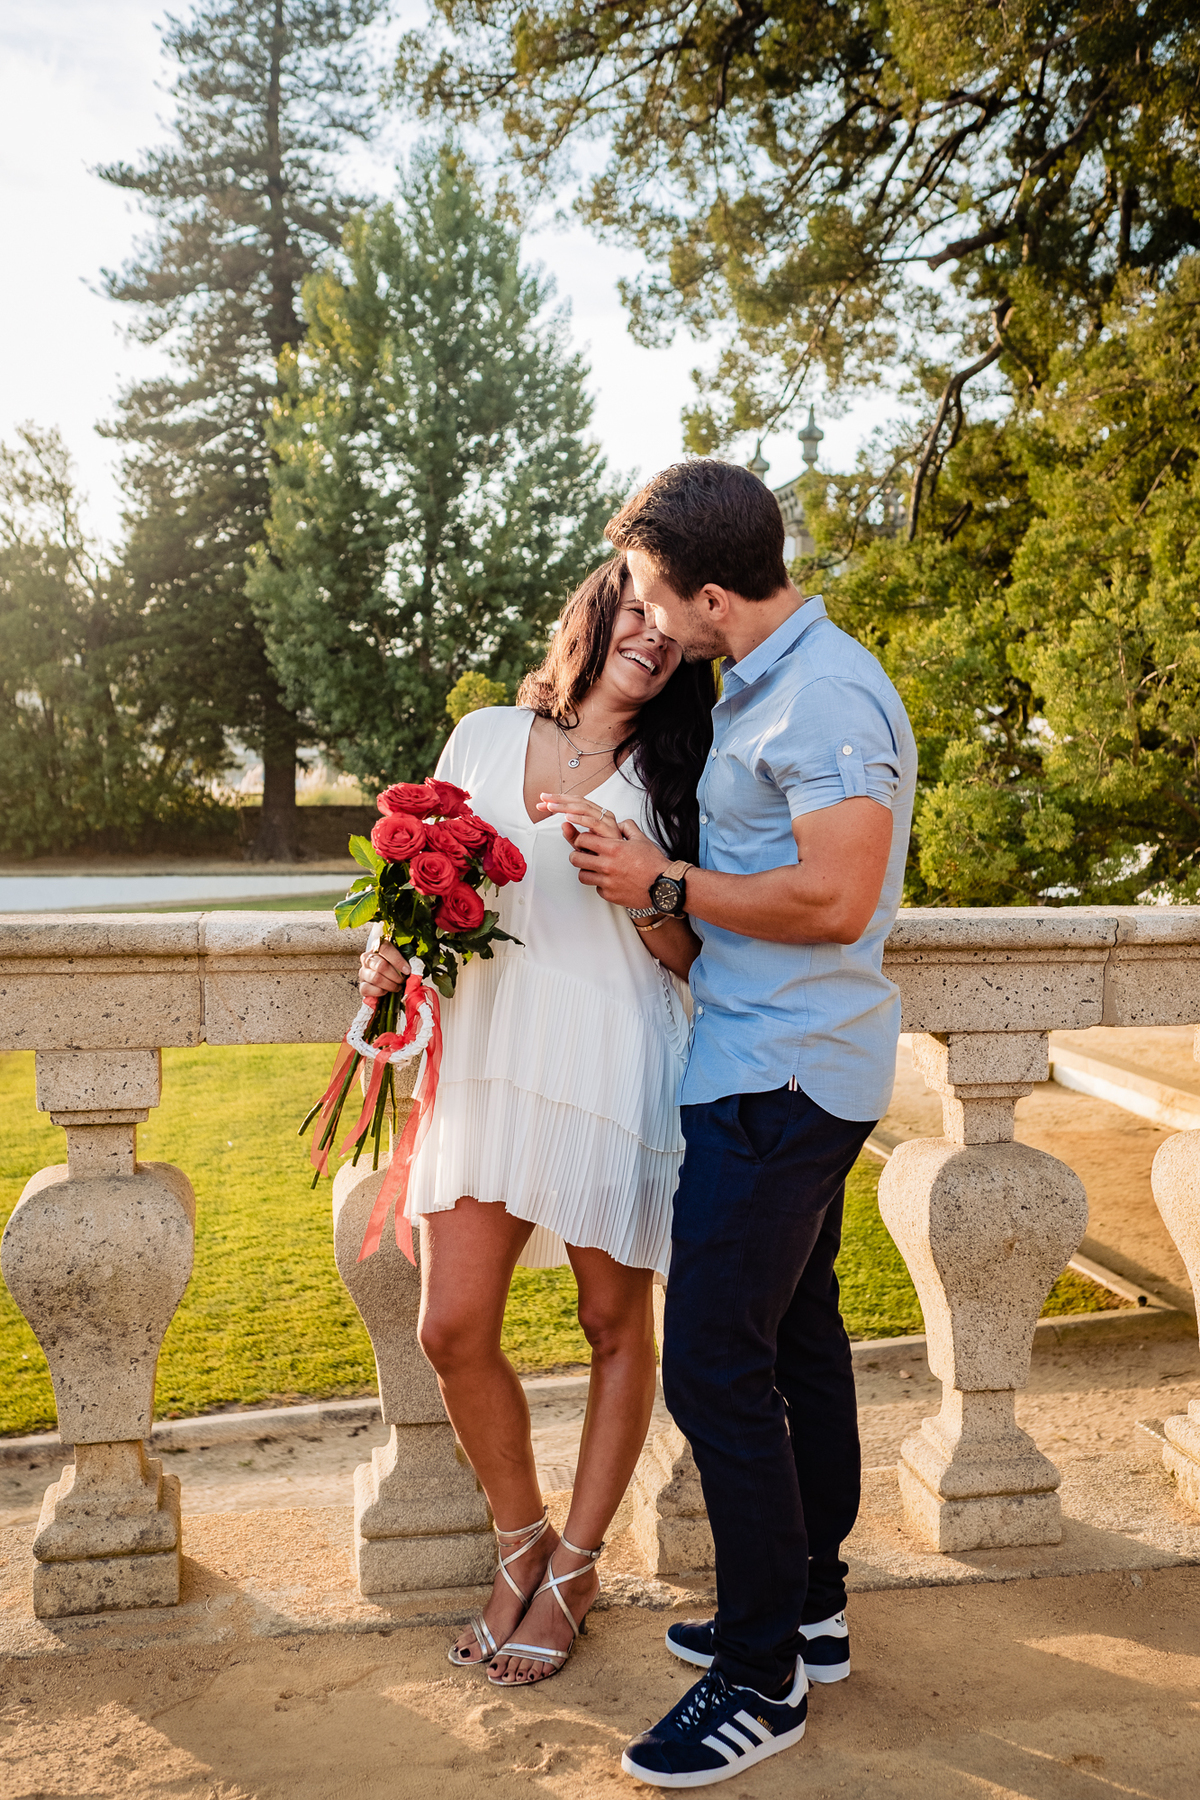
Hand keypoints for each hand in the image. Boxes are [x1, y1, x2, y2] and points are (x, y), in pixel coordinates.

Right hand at [358, 938, 410, 1001]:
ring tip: (398, 986)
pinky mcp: (361, 985)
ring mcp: (363, 971)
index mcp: (377, 946)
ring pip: (376, 978)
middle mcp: (367, 958)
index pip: (385, 949)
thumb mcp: (402, 957)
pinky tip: (387, 991)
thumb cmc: (395, 964)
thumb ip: (407, 960)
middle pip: (381, 966)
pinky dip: (380, 992)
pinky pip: (367, 989)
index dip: (398, 961)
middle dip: (396, 976)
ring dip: (390, 985)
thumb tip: (415, 971)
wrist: (384, 971)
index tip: (407, 970)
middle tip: (403, 980)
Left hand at [539, 792, 666, 907]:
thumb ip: (628, 828)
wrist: (664, 885)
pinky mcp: (610, 895)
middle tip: (582, 855)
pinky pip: (596, 888)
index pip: (583, 840)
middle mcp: (607, 865)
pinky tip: (608, 880)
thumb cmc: (654, 863)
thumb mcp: (641, 839)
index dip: (581, 839)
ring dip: (586, 871)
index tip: (584, 841)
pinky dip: (600, 885)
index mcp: (613, 848)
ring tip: (593, 868)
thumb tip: (620, 823)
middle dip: (577, 855)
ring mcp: (607, 882)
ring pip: (582, 875)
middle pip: (576, 858)